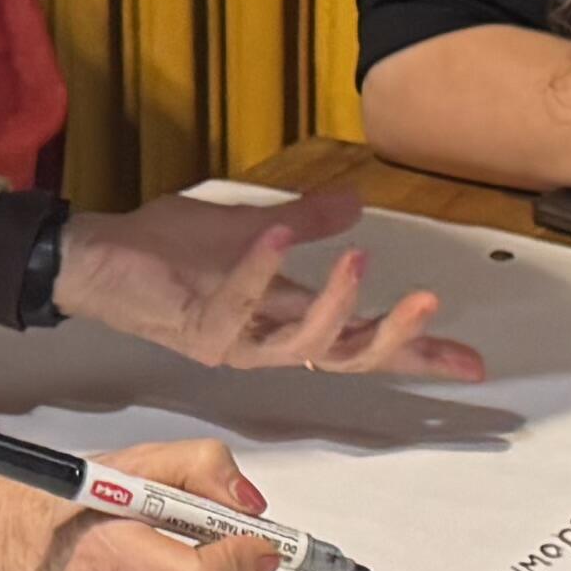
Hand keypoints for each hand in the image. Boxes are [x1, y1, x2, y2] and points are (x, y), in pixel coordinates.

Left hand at [54, 185, 488, 382]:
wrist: (97, 256)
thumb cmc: (167, 248)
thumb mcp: (250, 223)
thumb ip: (307, 220)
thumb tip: (359, 207)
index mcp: (286, 318)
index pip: (363, 342)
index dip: (418, 354)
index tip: (472, 364)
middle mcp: (266, 341)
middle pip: (346, 359)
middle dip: (394, 341)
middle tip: (430, 307)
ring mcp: (232, 341)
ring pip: (301, 346)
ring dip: (336, 305)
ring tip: (362, 260)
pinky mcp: (197, 326)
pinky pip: (238, 307)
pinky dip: (260, 270)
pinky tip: (276, 233)